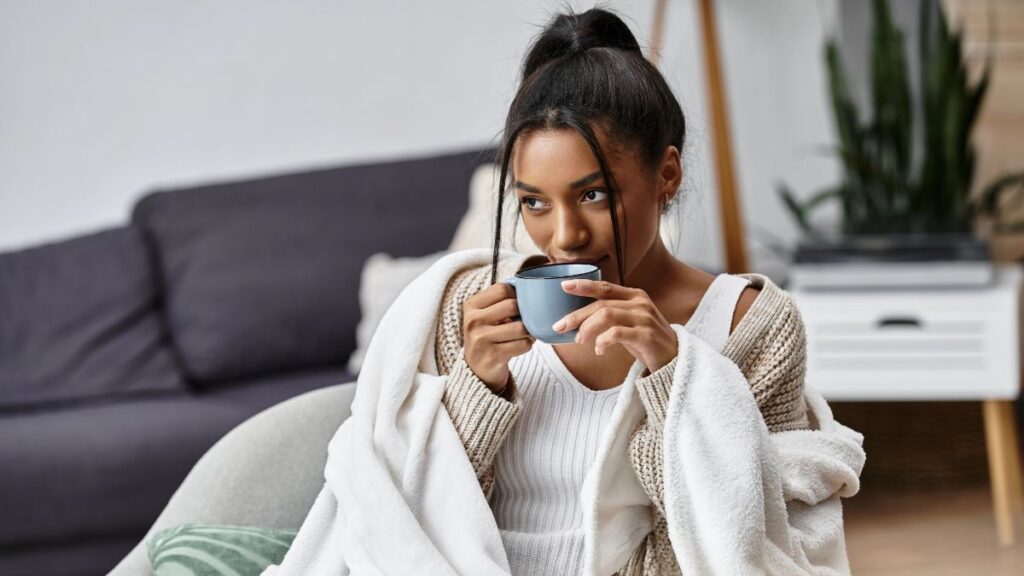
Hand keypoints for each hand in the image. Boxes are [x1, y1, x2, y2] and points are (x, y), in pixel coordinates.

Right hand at [462, 282, 533, 392]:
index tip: (518, 304)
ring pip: (521, 327)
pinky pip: (524, 344)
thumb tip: (528, 286)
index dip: (516, 295)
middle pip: (512, 305)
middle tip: (524, 320)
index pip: (502, 289)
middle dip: (524, 313)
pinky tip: (520, 345)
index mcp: (471, 306)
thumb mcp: (484, 315)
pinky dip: (527, 344)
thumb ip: (500, 300)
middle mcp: (473, 321)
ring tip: (523, 334)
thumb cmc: (487, 336)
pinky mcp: (493, 356)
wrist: (476, 370)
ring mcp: (481, 339)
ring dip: (528, 331)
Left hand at [554, 279, 676, 373]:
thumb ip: (610, 314)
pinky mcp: (646, 335)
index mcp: (635, 296)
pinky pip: (616, 334)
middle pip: (600, 304)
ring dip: (587, 328)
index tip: (564, 286)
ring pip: (606, 315)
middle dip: (576, 315)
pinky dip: (602, 341)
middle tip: (559, 326)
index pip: (605, 287)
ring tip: (579, 340)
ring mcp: (644, 318)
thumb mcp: (629, 322)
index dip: (584, 285)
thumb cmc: (647, 341)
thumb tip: (579, 316)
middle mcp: (640, 303)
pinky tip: (599, 350)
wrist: (674, 360)